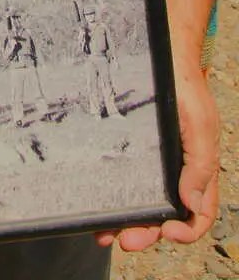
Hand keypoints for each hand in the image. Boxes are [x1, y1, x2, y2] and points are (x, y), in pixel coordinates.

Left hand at [96, 69, 218, 250]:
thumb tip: (191, 205)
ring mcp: (148, 162)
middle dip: (145, 233)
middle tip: (125, 241)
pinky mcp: (126, 147)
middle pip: (162, 215)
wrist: (161, 53)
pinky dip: (108, 195)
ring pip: (138, 201)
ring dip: (122, 221)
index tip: (166, 232)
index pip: (197, 215)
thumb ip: (201, 165)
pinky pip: (118, 176)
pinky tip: (93, 203)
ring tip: (103, 232)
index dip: (185, 231)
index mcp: (196, 171)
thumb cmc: (185, 88)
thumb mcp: (201, 125)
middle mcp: (172, 171)